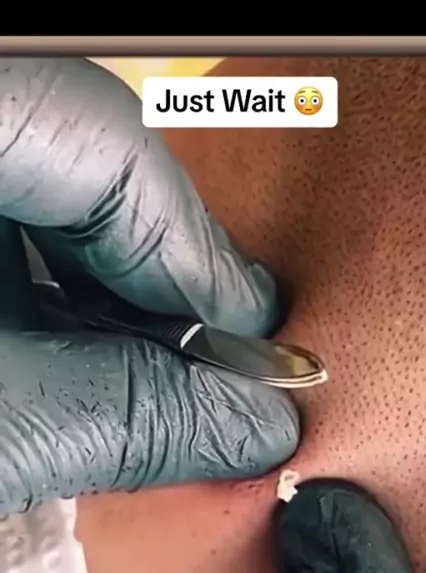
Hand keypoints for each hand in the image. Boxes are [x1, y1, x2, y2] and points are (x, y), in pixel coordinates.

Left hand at [0, 58, 298, 514]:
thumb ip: (122, 416)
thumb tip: (255, 423)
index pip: (107, 149)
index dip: (194, 254)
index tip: (249, 343)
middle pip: (91, 153)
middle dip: (161, 267)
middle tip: (219, 358)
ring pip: (54, 171)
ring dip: (110, 271)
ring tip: (149, 358)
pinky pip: (16, 190)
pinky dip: (53, 265)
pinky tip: (72, 332)